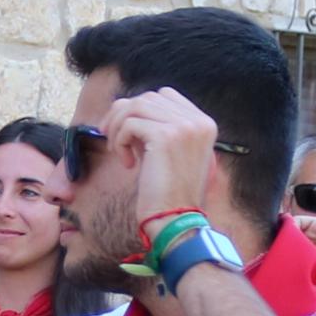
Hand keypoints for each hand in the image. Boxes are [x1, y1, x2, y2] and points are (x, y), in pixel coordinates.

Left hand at [106, 86, 220, 235]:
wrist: (176, 220)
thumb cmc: (169, 193)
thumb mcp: (170, 153)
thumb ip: (157, 128)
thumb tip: (125, 109)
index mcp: (204, 123)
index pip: (165, 95)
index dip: (141, 109)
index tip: (127, 130)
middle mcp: (198, 121)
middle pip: (148, 97)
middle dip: (124, 114)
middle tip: (111, 138)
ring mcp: (184, 127)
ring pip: (136, 106)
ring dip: (118, 126)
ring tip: (117, 151)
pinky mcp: (165, 136)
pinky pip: (130, 124)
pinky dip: (120, 141)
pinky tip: (127, 164)